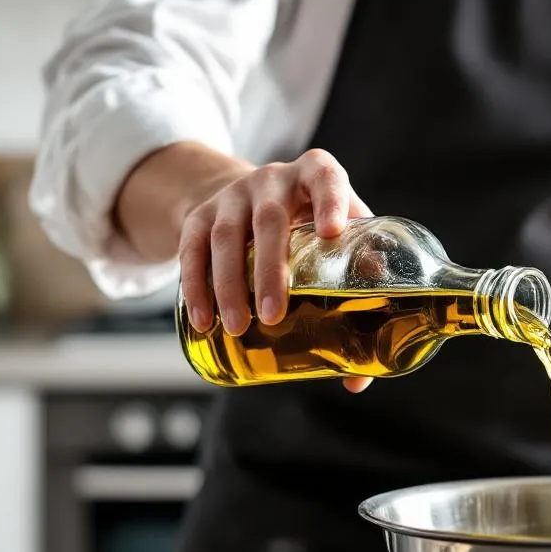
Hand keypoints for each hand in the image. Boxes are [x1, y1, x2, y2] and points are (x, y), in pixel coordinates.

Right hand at [175, 148, 373, 392]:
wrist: (252, 198)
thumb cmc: (312, 226)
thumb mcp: (340, 239)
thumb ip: (358, 293)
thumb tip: (359, 376)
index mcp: (316, 175)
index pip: (324, 176)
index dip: (330, 200)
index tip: (332, 232)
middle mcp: (273, 179)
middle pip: (270, 220)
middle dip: (270, 269)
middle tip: (273, 315)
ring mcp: (233, 194)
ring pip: (227, 237)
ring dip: (229, 285)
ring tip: (237, 327)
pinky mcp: (200, 214)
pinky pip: (191, 248)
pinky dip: (195, 285)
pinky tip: (203, 319)